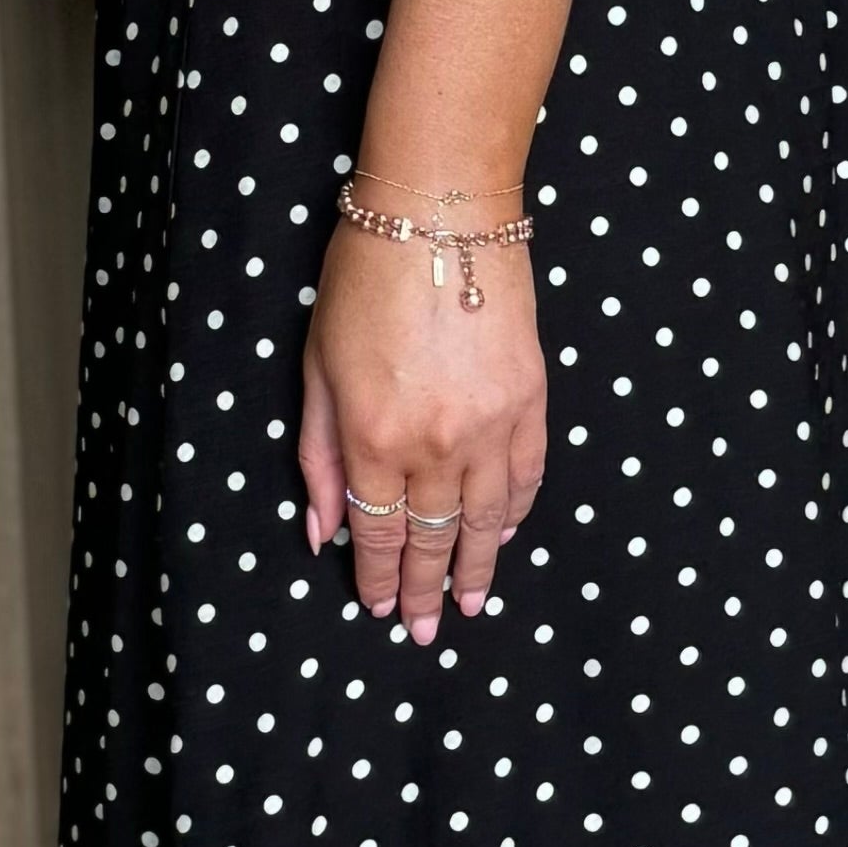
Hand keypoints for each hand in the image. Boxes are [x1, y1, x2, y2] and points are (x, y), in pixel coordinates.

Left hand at [299, 209, 544, 643]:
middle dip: (427, 590)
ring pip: (487, 521)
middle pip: (433, 538)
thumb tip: (321, 532)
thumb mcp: (316, 369)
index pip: (378, 532)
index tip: (381, 608)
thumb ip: (319, 457)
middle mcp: (435, 445)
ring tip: (473, 604)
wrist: (440, 216)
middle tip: (428, 630)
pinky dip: (516, 515)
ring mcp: (490, 426)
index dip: (379, 577)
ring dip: (479, 568)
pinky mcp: (531, 402)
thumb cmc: (363, 281)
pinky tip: (506, 537)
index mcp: (373, 438)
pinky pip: (526, 478)